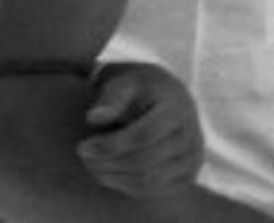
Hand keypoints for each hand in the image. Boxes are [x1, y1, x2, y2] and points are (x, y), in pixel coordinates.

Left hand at [74, 61, 203, 196]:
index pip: (143, 135)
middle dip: (107, 163)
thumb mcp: (122, 82)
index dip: (110, 145)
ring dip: (113, 177)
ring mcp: (192, 157)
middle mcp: (190, 134)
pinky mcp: (187, 175)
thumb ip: (109, 99)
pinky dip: (126, 186)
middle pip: (144, 161)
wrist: (162, 95)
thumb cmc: (134, 87)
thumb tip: (93, 118)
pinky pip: (153, 191)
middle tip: (83, 158)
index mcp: (176, 106)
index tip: (82, 147)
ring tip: (92, 165)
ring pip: (148, 181)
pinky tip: (107, 173)